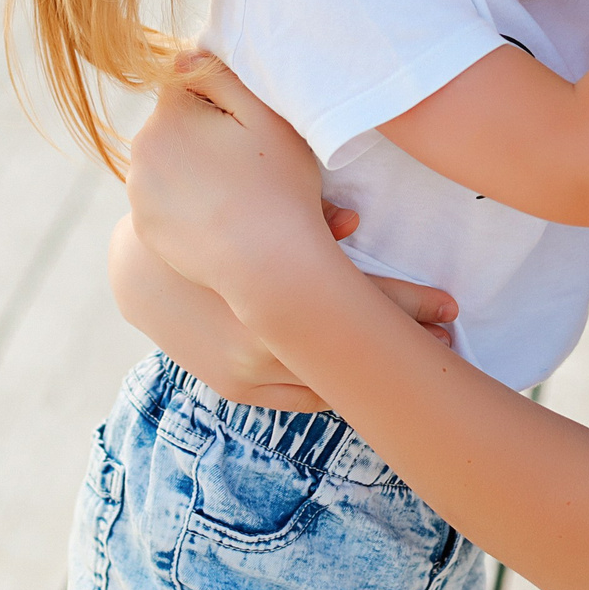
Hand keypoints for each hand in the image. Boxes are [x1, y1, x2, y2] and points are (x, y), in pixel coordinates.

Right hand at [110, 206, 456, 413]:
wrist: (136, 264)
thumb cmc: (203, 211)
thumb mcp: (254, 190)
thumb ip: (304, 203)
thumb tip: (353, 220)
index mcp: (272, 283)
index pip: (357, 300)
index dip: (411, 303)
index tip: (452, 306)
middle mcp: (261, 335)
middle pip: (351, 348)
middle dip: (405, 342)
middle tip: (449, 338)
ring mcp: (247, 370)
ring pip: (329, 381)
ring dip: (375, 375)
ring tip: (420, 363)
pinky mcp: (235, 387)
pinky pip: (301, 399)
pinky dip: (335, 386)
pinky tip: (368, 379)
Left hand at [127, 56, 348, 298]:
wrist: (268, 264)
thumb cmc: (277, 186)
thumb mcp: (265, 115)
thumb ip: (223, 76)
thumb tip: (186, 57)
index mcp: (167, 117)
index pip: (187, 86)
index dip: (222, 103)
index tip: (247, 129)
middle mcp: (140, 152)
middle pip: (175, 125)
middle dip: (204, 135)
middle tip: (248, 163)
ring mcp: (138, 194)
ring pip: (169, 162)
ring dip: (194, 168)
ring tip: (236, 192)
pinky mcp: (144, 228)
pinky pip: (165, 200)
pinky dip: (187, 203)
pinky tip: (220, 215)